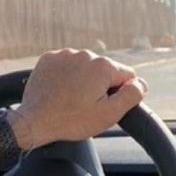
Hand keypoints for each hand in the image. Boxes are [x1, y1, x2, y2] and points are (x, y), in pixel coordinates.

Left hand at [11, 48, 148, 148]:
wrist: (34, 121)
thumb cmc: (71, 120)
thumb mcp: (109, 114)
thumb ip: (131, 95)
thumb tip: (141, 83)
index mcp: (103, 66)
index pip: (127, 76)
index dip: (120, 93)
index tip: (105, 105)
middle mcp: (85, 54)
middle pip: (105, 71)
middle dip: (100, 86)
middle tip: (86, 106)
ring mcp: (64, 54)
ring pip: (85, 67)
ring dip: (83, 80)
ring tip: (71, 100)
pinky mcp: (48, 58)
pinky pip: (66, 65)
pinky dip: (66, 76)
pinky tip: (60, 91)